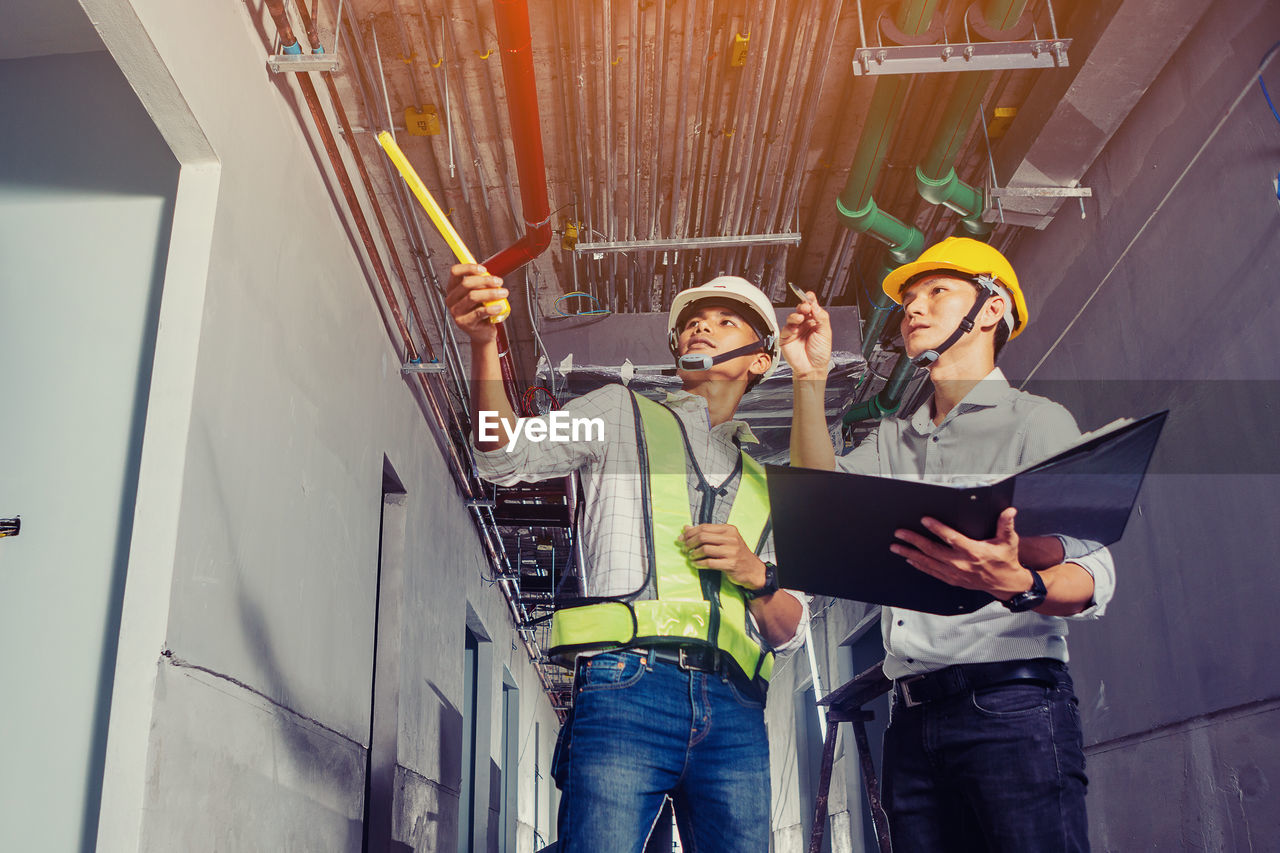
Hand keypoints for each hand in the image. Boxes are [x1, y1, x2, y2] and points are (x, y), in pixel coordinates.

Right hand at [446, 263, 508, 342]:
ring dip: (491, 293)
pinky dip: (491, 308)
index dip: (469, 268)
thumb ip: (481, 284)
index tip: (483, 269)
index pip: (455, 272)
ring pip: (473, 297)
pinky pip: (479, 312)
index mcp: (453, 289)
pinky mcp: (465, 323)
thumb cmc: (481, 311)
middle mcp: (452, 300)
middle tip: (498, 281)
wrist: (483, 332)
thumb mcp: (480, 294)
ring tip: (503, 293)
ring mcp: (456, 312)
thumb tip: (491, 275)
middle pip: (466, 283)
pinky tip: (499, 307)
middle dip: (485, 280)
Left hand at [680, 524, 768, 590]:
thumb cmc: (736, 554)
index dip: (690, 533)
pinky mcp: (730, 564)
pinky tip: (696, 564)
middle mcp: (731, 538)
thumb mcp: (724, 540)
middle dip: (690, 543)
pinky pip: (709, 563)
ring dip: (694, 554)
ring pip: (705, 549)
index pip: (704, 527)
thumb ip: (706, 534)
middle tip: (684, 549)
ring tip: (690, 557)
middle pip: (703, 537)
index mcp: (729, 529)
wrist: (752, 570)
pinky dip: (699, 564)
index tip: (682, 539)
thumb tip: (685, 528)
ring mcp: (732, 551)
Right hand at [780, 290, 831, 378]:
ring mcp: (795, 330)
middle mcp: (804, 324)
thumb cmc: (820, 353)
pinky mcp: (786, 337)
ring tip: (801, 317)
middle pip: (801, 309)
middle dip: (803, 306)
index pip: (811, 307)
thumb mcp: (825, 333)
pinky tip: (795, 328)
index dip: (810, 300)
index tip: (809, 296)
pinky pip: (785, 328)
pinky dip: (790, 326)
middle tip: (806, 306)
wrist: (812, 368)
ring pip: (792, 317)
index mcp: (815, 321)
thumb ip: (821, 318)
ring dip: (796, 315)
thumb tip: (815, 306)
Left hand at [889, 508, 1032, 599]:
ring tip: (897, 547)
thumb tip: (1009, 511)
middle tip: (900, 533)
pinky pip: (932, 572)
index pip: (951, 538)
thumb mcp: (1008, 541)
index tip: (924, 520)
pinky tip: (910, 559)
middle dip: (914, 541)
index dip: (937, 528)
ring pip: (928, 562)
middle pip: (933, 550)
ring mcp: (955, 573)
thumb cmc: (1005, 560)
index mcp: (973, 551)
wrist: (1006, 583)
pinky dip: (920, 566)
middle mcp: (961, 563)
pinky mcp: (953, 579)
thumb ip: (1006, 524)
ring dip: (911, 553)